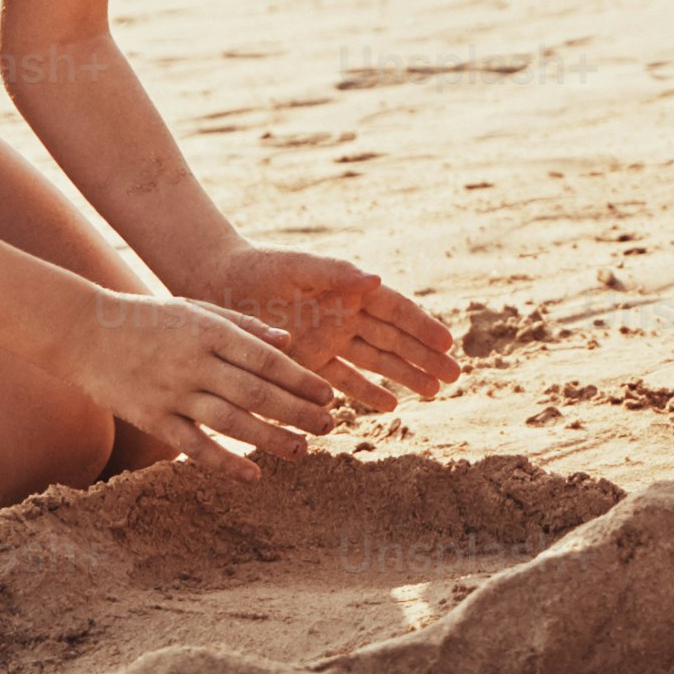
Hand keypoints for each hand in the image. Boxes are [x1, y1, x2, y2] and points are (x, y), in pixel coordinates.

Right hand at [79, 293, 337, 476]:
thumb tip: (286, 341)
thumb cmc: (145, 318)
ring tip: (301, 450)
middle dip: (296, 411)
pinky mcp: (152, 418)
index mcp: (208, 331)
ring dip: (269, 438)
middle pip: (255, 392)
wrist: (83, 331)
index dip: (300, 379)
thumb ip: (242, 325)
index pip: (266, 358)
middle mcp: (194, 362)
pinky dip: (224, 463)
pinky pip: (193, 445)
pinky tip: (252, 475)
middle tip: (329, 425)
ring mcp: (172, 392)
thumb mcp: (195, 308)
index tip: (329, 394)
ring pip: (230, 421)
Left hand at [188, 244, 456, 415]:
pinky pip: (344, 380)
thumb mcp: (297, 267)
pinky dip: (366, 393)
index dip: (422, 327)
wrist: (219, 284)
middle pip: (394, 340)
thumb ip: (336, 274)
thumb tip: (376, 279)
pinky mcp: (307, 363)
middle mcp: (345, 317)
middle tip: (455, 376)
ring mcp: (328, 341)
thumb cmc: (260, 268)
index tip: (448, 343)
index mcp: (349, 289)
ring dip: (404, 377)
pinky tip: (390, 406)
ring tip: (434, 391)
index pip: (396, 310)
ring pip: (376, 362)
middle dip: (424, 358)